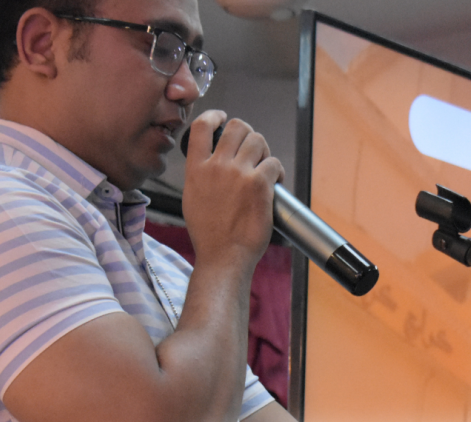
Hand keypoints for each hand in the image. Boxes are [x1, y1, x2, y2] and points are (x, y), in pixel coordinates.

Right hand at [182, 111, 284, 269]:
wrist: (223, 256)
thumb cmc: (210, 235)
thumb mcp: (192, 198)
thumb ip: (201, 174)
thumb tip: (214, 161)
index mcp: (196, 169)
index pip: (202, 126)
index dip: (215, 116)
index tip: (223, 118)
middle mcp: (216, 167)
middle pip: (237, 127)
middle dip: (249, 134)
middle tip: (253, 150)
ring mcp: (238, 174)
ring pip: (258, 141)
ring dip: (265, 152)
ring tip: (265, 168)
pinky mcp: (259, 184)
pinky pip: (274, 163)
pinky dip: (278, 171)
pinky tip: (276, 183)